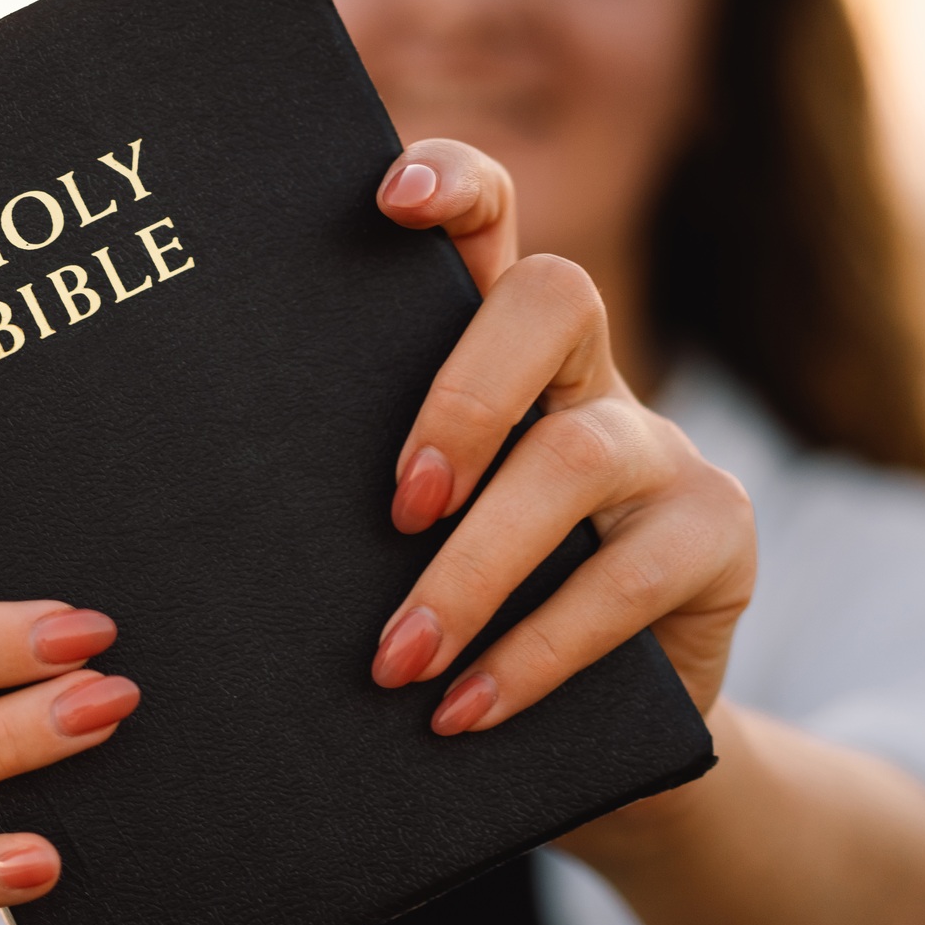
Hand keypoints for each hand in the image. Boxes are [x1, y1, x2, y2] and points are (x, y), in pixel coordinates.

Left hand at [369, 139, 755, 744]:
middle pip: (552, 300)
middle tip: (394, 506)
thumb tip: (205, 514)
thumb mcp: (397, 549)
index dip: (453, 184)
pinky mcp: (719, 532)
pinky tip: (463, 710)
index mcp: (495, 357)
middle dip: (463, 396)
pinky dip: (531, 652)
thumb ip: (351, 505)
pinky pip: (626, 579)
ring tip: (398, 659)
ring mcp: (662, 449)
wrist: (582, 741)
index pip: (490, 225)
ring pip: (577, 456)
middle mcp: (586, 376)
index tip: (384, 200)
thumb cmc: (454, 621)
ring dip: (473, 567)